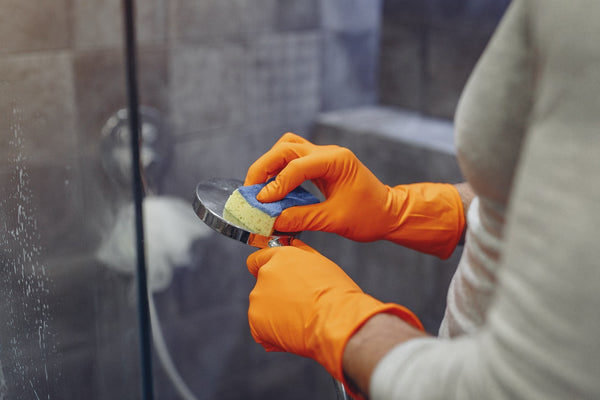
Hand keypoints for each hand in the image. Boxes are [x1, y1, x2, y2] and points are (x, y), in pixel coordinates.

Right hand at [245, 133, 465, 257]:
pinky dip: (279, 170)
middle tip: (250, 190)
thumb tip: (273, 220)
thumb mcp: (334, 221)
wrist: (389, 213)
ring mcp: (324, 156)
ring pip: (288, 148)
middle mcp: (329, 153)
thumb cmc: (369, 216)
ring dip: (270, 164)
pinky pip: (294, 159)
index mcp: (337, 161)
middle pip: (286, 148)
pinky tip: (273, 188)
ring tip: (258, 187)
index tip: (261, 201)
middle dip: (264, 167)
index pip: (297, 166)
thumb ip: (302, 218)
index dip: (276, 184)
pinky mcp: (321, 165)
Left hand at [246, 240, 421, 381]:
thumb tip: (290, 245)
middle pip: (263, 280)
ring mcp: (259, 300)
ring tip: (303, 317)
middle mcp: (264, 275)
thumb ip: (300, 255)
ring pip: (264, 304)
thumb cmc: (341, 293)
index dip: (269, 264)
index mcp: (280, 256)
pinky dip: (274, 329)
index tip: (275, 272)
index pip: (259, 255)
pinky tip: (296, 331)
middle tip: (300, 301)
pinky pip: (263, 326)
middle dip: (277, 289)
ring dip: (276, 309)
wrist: (343, 322)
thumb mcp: (320, 263)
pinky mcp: (259, 323)